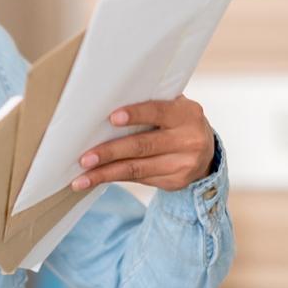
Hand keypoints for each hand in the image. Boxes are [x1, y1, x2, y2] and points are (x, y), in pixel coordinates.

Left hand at [71, 96, 215, 191]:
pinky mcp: (175, 182)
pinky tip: (97, 178)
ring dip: (105, 173)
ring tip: (81, 178)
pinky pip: (140, 179)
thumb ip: (151, 105)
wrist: (206, 152)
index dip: (135, 115)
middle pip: (142, 146)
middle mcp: (189, 140)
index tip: (111, 118)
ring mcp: (183, 164)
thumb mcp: (174, 107)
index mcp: (187, 114)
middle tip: (84, 157)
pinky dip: (116, 178)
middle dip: (110, 152)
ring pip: (137, 168)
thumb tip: (106, 106)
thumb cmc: (178, 122)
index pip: (158, 112)